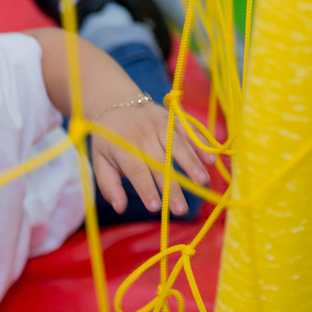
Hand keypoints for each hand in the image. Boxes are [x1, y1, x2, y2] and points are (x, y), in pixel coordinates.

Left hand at [91, 102, 213, 216]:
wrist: (115, 102)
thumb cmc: (108, 139)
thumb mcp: (100, 160)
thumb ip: (108, 185)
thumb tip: (119, 209)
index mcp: (124, 147)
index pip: (137, 171)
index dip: (146, 189)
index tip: (155, 208)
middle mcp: (144, 136)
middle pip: (160, 163)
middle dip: (171, 187)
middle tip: (181, 209)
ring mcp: (160, 125)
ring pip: (178, 145)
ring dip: (192, 164)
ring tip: (202, 182)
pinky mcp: (173, 118)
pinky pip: (189, 131)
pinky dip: (201, 144)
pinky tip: (211, 160)